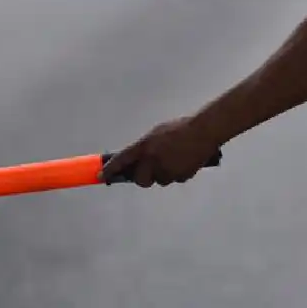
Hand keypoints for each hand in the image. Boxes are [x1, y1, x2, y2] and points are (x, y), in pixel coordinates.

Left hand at [99, 116, 221, 187]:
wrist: (205, 131)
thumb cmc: (181, 128)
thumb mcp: (158, 133)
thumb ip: (146, 147)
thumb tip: (137, 160)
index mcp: (145, 146)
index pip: (122, 160)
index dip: (110, 170)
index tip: (101, 176)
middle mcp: (153, 160)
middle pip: (141, 180)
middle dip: (144, 177)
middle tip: (149, 171)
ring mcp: (167, 170)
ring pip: (160, 180)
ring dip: (163, 173)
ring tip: (175, 158)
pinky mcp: (181, 176)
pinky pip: (175, 179)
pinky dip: (178, 173)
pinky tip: (185, 160)